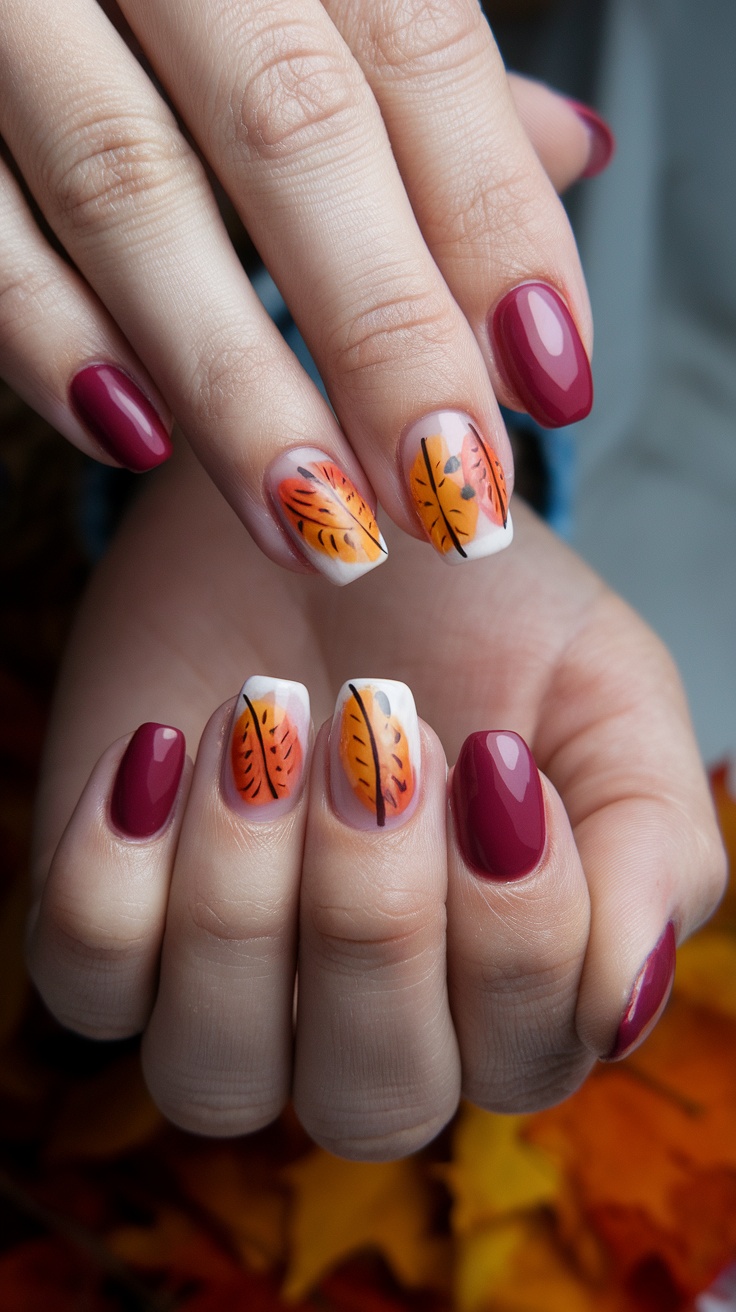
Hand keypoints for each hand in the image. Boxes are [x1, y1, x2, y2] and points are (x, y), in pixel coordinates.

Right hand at [0, 0, 608, 582]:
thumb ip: (417, 64)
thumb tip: (569, 149)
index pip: (418, 53)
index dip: (495, 225)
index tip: (552, 383)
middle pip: (294, 133)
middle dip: (385, 336)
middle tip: (448, 496)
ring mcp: (15, 4)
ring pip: (130, 187)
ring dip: (235, 384)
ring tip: (319, 523)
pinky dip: (50, 335)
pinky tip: (136, 441)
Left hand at [30, 448, 721, 1160]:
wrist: (326, 499)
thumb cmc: (479, 608)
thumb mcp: (608, 692)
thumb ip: (653, 845)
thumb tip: (627, 1006)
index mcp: (506, 983)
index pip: (526, 1057)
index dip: (518, 930)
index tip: (498, 752)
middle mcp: (367, 1016)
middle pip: (375, 1098)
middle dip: (378, 917)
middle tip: (381, 731)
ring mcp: (230, 984)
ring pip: (217, 1073)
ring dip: (245, 897)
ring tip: (270, 717)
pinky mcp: (111, 923)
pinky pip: (88, 982)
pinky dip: (117, 873)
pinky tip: (163, 743)